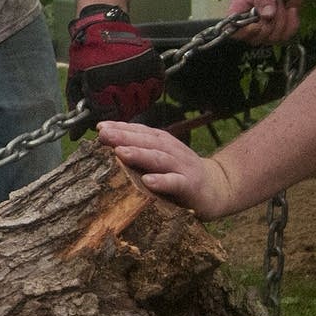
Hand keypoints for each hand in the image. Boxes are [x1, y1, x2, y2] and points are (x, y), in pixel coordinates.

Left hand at [66, 6, 163, 131]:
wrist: (102, 26)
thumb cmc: (85, 55)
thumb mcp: (75, 80)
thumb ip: (77, 108)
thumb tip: (75, 136)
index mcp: (101, 86)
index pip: (108, 115)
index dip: (105, 118)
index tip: (102, 115)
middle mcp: (123, 81)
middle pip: (127, 111)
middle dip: (119, 111)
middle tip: (114, 102)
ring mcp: (140, 73)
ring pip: (142, 101)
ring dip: (134, 101)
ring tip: (125, 93)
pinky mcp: (152, 66)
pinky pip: (155, 89)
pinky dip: (148, 91)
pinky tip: (138, 85)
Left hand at [96, 120, 240, 217]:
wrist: (216, 189)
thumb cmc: (179, 173)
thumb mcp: (159, 158)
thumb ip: (138, 151)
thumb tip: (108, 142)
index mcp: (162, 143)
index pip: (140, 131)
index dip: (121, 127)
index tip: (100, 127)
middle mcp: (172, 151)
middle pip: (146, 142)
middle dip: (124, 137)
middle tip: (104, 135)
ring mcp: (182, 168)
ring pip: (159, 159)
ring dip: (139, 154)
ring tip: (120, 153)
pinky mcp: (191, 186)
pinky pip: (176, 183)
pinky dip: (162, 181)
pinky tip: (148, 181)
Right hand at [229, 0, 300, 44]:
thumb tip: (266, 16)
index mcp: (238, 10)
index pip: (232, 29)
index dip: (244, 32)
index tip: (256, 25)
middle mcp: (247, 24)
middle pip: (255, 38)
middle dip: (270, 22)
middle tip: (276, 2)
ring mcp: (262, 31)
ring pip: (272, 39)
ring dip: (282, 20)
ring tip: (282, 4)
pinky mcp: (277, 34)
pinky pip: (285, 37)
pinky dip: (292, 23)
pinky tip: (290, 11)